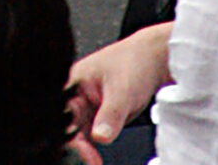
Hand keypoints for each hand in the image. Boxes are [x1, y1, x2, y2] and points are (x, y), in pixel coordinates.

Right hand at [66, 23, 172, 157]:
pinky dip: (93, 149)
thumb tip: (99, 137)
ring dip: (85, 149)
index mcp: (73, 81)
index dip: (70, 134)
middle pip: (68, 126)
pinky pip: (91, 136)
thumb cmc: (134, 62)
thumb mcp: (122, 90)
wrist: (154, 62)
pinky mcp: (98, 117)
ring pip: (79, 134)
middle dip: (78, 146)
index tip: (84, 152)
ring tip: (95, 161)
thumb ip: (110, 114)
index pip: (63, 113)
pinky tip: (96, 159)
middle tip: (93, 161)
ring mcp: (87, 106)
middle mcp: (76, 94)